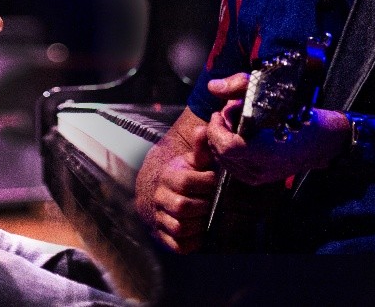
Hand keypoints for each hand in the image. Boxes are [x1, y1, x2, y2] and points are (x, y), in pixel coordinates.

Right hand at [144, 124, 217, 253]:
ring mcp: (160, 218)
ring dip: (199, 224)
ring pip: (180, 227)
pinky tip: (201, 232)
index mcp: (168, 177)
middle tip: (212, 201)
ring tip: (207, 216)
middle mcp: (160, 198)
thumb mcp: (193, 161)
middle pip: (182, 207)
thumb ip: (201, 148)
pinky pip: (178, 246)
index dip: (205, 182)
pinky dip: (192, 242)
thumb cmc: (185, 175)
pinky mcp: (163, 236)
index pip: (186, 182)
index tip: (214, 181)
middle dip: (204, 205)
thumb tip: (204, 128)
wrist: (160, 193)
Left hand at [205, 74, 348, 185]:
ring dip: (221, 141)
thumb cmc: (300, 114)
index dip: (217, 129)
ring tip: (234, 124)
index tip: (221, 112)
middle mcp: (260, 168)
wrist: (323, 141)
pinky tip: (238, 138)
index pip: (226, 145)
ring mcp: (259, 177)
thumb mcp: (272, 91)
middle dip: (217, 131)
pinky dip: (228, 153)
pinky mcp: (259, 180)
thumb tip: (212, 86)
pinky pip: (232, 168)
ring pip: (224, 162)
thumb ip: (240, 85)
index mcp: (265, 149)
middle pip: (221, 153)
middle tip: (227, 114)